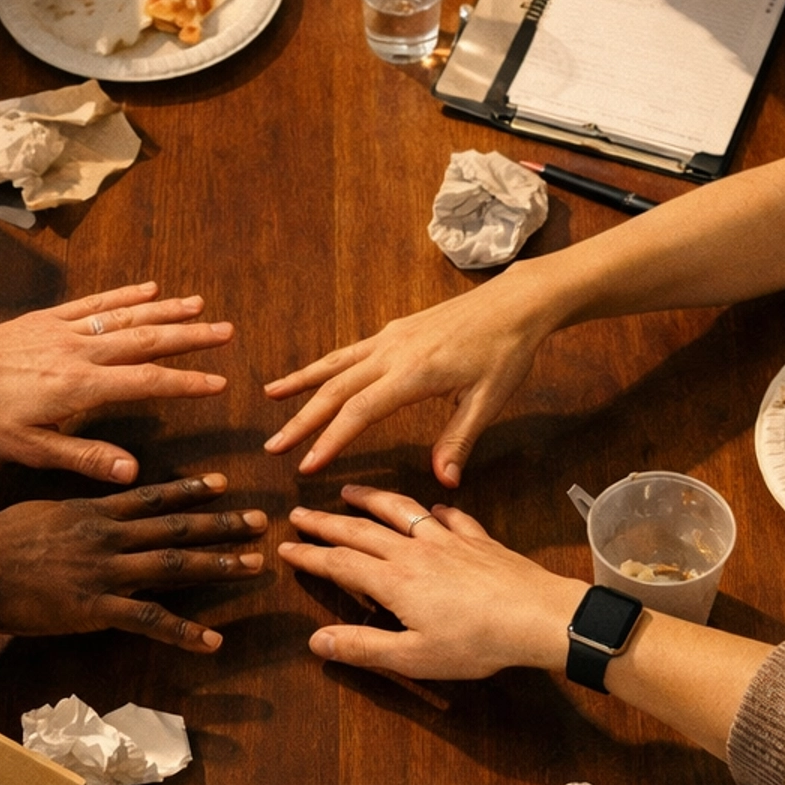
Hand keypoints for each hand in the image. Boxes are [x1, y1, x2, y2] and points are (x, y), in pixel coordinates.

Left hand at [0, 284, 232, 479]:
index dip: (186, 383)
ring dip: (166, 311)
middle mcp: (78, 352)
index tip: (219, 383)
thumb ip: (86, 458)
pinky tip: (148, 289)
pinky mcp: (47, 320)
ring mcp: (64, 331)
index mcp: (79, 387)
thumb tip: (133, 471)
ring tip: (200, 307)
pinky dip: (125, 296)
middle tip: (227, 333)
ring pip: (125, 317)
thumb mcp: (31, 451)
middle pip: (146, 340)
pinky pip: (94, 303)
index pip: (146, 382)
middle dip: (190, 337)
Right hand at [0, 474, 266, 650]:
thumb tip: (79, 515)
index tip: (223, 484)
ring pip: (174, 564)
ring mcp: (104, 571)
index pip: (152, 496)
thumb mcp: (34, 514)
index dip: (191, 491)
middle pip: (176, 526)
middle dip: (222, 523)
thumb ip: (67, 516)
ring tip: (254, 565)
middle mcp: (107, 535)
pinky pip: (150, 619)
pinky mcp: (94, 608)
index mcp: (91, 511)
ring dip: (218, 564)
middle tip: (262, 521)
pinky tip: (213, 641)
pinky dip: (184, 631)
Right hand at [264, 271, 559, 483]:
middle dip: (301, 420)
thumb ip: (459, 440)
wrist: (515, 302)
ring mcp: (390, 339)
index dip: (330, 441)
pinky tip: (311, 377)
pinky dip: (323, 366)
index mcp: (414, 373)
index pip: (359, 412)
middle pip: (335, 390)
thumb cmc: (506, 351)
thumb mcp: (489, 400)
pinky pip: (348, 352)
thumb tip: (443, 482)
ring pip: (334, 365)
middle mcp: (393, 353)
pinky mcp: (394, 331)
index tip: (306, 466)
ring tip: (269, 398)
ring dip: (300, 384)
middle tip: (273, 447)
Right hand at [279, 486, 576, 676]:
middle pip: (360, 530)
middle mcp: (415, 552)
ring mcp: (449, 541)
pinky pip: (454, 518)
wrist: (538, 616)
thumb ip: (362, 648)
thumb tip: (316, 641)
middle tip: (300, 513)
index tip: (285, 548)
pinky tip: (437, 509)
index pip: (339, 563)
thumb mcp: (413, 656)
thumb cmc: (476, 643)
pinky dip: (439, 510)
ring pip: (401, 511)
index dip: (309, 555)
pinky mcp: (480, 541)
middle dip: (326, 521)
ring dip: (372, 500)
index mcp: (394, 581)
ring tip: (350, 491)